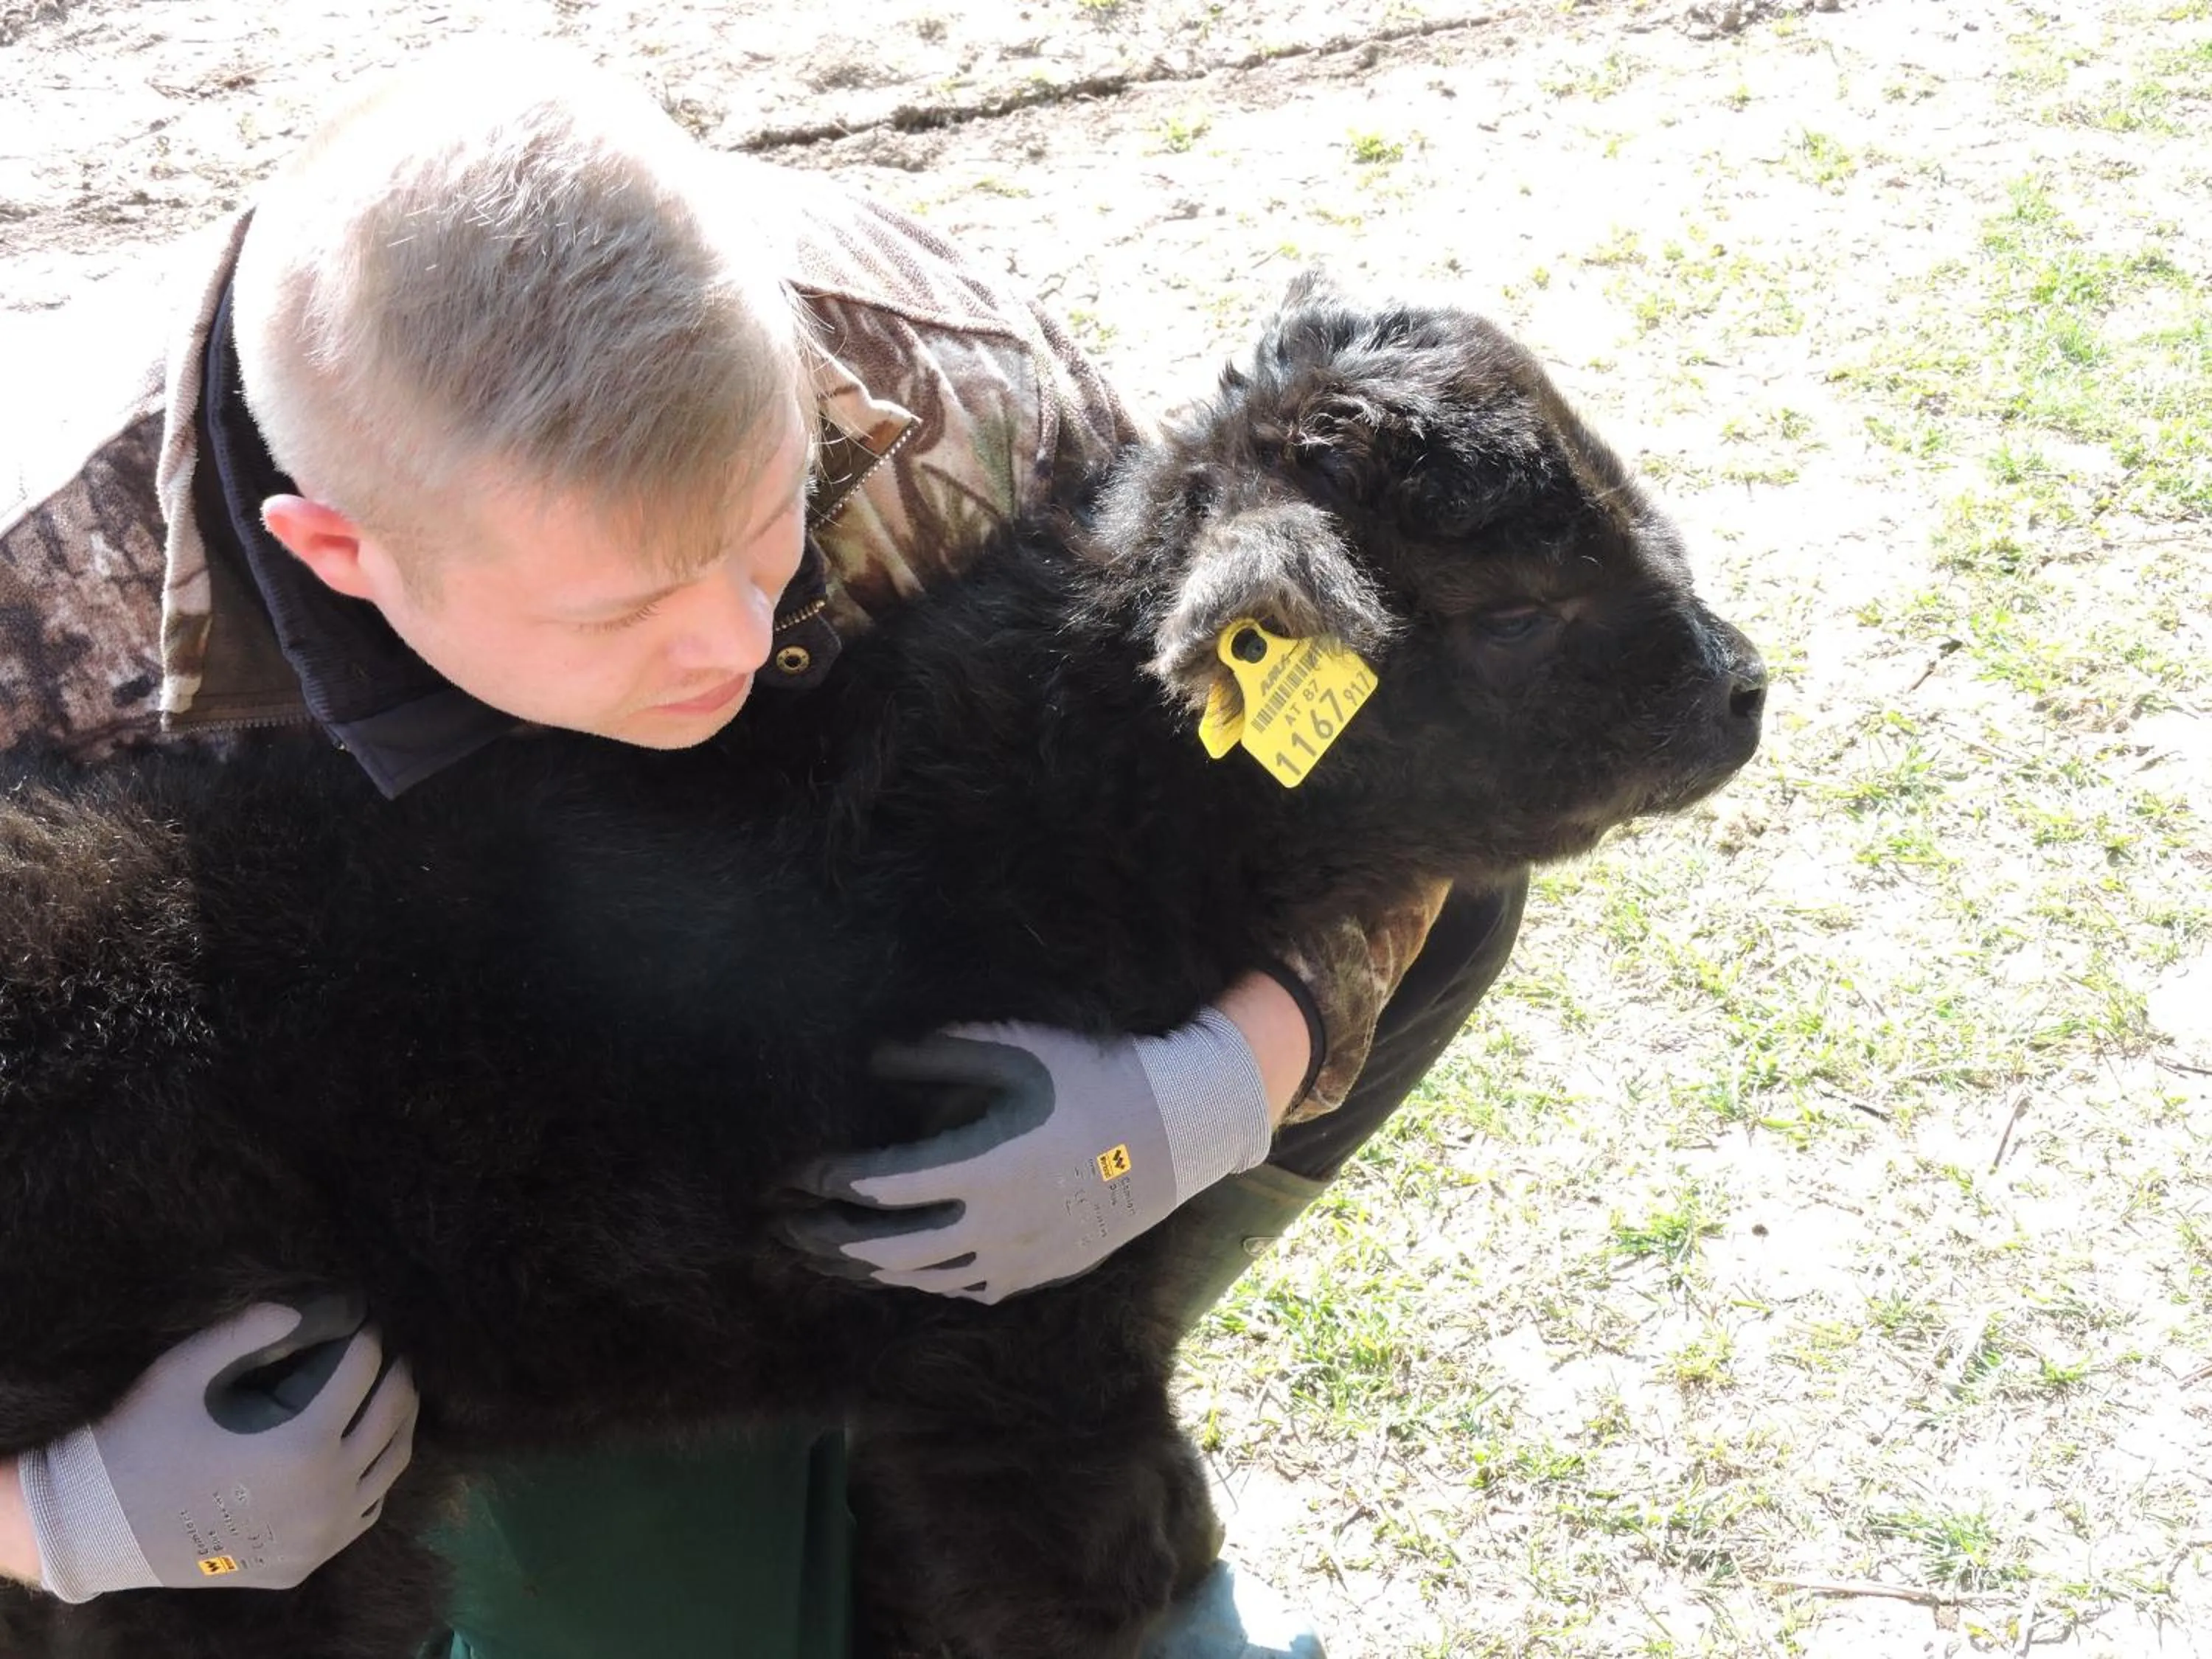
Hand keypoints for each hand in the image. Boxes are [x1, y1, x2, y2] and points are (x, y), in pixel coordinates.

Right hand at [16, 1298, 417, 1600]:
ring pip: (391, 1466)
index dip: (365, 1337)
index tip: (362, 1322)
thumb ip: (249, 1329)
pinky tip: (364, 1451)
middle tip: (387, 1352)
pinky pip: (365, 1511)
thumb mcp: (187, 1369)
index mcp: (304, 1445)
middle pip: (392, 1416)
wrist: (98, 1528)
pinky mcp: (304, 1563)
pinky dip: (374, 1475)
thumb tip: (305, 1307)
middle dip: (395, 1374)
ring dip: (399, 1422)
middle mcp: (325, 1495)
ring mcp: (320, 1536)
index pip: (362, 1371)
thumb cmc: (142, 1440)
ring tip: (390, 1393)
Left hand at [780, 1008, 1277, 1303]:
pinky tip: (897, 1268)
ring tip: (824, 1254)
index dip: (828, 1181)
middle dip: (826, 1238)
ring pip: (919, 1278)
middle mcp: (992, 1224)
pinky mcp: (1035, 1273)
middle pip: (885, 1246)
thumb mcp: (1016, 1052)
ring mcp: (1015, 1258)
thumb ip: (938, 1058)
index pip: (881, 1186)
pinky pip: (961, 1288)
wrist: (1175, 1134)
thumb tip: (873, 1060)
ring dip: (864, 1267)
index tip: (796, 1172)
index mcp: (982, 1166)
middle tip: (784, 1226)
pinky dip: (919, 1280)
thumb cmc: (1093, 1079)